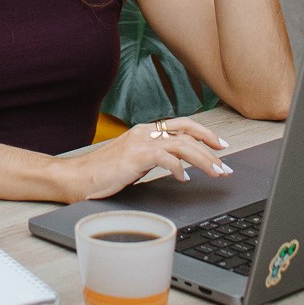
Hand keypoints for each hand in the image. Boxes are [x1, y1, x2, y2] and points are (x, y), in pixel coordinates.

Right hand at [69, 116, 231, 200]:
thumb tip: (177, 166)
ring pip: (182, 144)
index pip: (182, 126)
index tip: (220, 146)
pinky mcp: (135, 156)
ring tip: (216, 172)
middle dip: (211, 147)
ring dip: (203, 159)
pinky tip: (184, 179)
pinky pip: (166, 158)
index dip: (204, 133)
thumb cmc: (103, 173)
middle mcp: (145, 132)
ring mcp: (140, 143)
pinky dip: (179, 168)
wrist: (77, 177)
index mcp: (145, 132)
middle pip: (187, 133)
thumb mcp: (134, 162)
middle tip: (225, 164)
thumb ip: (154, 158)